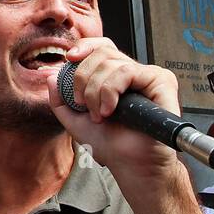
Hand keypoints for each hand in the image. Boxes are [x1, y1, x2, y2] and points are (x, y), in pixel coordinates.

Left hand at [47, 37, 181, 179]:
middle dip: (84, 79)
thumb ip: (60, 100)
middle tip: (84, 105)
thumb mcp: (75, 122)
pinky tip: (111, 110)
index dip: (85, 47)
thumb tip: (51, 76)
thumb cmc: (111, 146)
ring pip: (112, 63)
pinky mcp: (162, 82)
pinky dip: (112, 90)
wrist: (130, 165)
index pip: (101, 48)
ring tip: (100, 114)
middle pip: (102, 53)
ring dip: (96, 91)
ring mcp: (148, 76)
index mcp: (116, 78)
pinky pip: (129, 71)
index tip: (69, 59)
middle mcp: (133, 74)